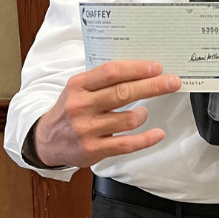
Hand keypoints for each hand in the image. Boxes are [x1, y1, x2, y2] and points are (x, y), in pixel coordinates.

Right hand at [35, 60, 181, 167]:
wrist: (46, 140)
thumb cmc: (70, 110)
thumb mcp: (78, 89)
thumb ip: (104, 81)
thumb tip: (142, 70)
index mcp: (78, 86)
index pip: (111, 72)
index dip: (137, 69)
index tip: (156, 68)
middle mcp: (81, 106)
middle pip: (123, 93)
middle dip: (152, 86)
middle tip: (172, 82)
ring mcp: (86, 129)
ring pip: (128, 119)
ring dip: (143, 114)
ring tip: (143, 112)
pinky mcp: (93, 149)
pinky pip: (127, 144)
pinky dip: (146, 139)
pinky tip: (157, 134)